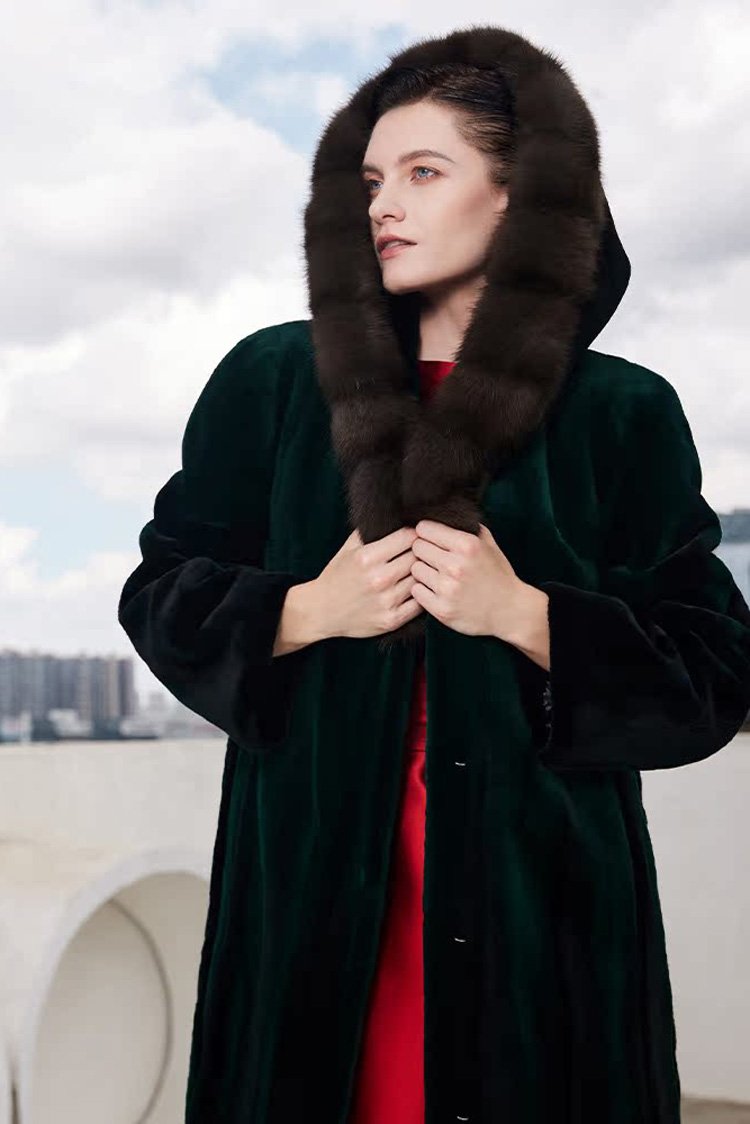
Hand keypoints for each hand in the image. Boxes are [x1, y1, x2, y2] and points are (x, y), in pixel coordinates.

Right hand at [313, 526, 424, 639]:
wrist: (321, 611)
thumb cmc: (337, 576)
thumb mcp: (348, 548)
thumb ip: (370, 531)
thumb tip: (397, 515)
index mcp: (367, 557)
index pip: (408, 537)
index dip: (414, 534)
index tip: (413, 537)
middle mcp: (378, 579)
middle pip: (417, 557)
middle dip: (420, 553)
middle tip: (420, 553)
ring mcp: (386, 601)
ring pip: (421, 579)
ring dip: (422, 574)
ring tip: (418, 571)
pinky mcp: (392, 620)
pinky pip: (420, 603)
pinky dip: (421, 594)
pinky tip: (415, 589)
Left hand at [410, 520, 528, 639]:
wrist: (511, 611)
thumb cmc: (498, 575)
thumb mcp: (488, 545)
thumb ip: (466, 527)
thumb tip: (442, 513)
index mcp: (467, 545)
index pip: (423, 529)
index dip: (426, 533)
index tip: (431, 539)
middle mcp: (455, 566)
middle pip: (417, 547)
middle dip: (424, 551)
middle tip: (436, 559)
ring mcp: (447, 589)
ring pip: (415, 569)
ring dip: (424, 572)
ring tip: (439, 576)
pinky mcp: (442, 609)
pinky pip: (416, 591)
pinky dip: (424, 591)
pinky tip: (437, 591)